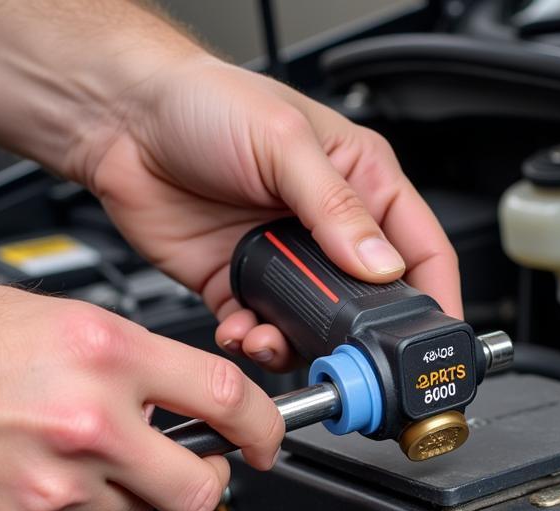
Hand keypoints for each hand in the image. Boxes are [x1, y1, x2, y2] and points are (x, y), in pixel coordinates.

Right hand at [0, 286, 283, 510]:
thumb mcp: (49, 321)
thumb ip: (127, 360)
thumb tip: (182, 397)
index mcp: (101, 354)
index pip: (227, 397)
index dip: (264, 425)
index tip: (267, 438)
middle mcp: (87, 424)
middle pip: (198, 489)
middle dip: (198, 480)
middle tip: (181, 465)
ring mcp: (53, 488)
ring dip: (117, 490)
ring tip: (60, 451)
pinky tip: (23, 476)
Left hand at [85, 57, 460, 372]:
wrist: (121, 120)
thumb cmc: (203, 101)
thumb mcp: (286, 143)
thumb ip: (337, 209)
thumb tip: (382, 266)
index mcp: (362, 185)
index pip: (422, 251)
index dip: (438, 298)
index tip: (439, 340)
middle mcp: (330, 229)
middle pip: (372, 303)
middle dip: (363, 337)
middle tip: (353, 359)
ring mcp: (287, 262)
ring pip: (319, 328)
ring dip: (303, 346)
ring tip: (277, 338)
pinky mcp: (243, 286)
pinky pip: (264, 334)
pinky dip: (256, 345)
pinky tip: (242, 330)